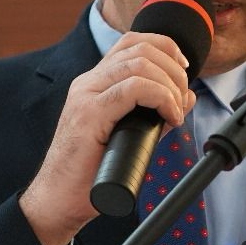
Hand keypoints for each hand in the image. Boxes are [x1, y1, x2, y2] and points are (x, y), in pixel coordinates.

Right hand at [19, 32, 196, 244]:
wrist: (58, 201)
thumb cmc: (91, 175)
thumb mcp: (133, 136)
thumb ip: (157, 115)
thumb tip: (187, 98)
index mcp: (95, 83)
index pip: (132, 43)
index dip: (164, 47)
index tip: (183, 71)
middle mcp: (88, 83)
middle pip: (140, 48)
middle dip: (174, 70)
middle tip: (182, 99)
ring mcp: (85, 96)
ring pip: (139, 64)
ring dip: (170, 84)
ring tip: (176, 110)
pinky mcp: (88, 114)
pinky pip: (133, 88)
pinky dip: (161, 98)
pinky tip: (170, 118)